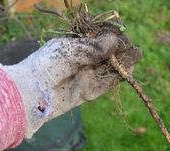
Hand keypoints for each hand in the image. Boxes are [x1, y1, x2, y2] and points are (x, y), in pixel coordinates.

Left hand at [1, 31, 140, 137]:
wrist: (33, 93)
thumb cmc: (47, 65)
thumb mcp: (70, 50)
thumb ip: (93, 47)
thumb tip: (115, 41)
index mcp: (73, 47)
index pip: (97, 40)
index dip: (111, 38)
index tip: (122, 38)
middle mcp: (80, 62)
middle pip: (105, 55)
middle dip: (120, 52)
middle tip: (135, 49)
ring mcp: (84, 77)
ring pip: (108, 70)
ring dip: (122, 64)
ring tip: (136, 55)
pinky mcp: (87, 93)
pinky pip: (105, 84)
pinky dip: (117, 78)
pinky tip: (128, 70)